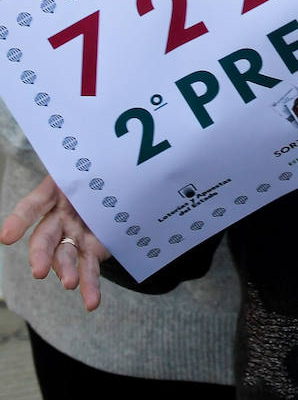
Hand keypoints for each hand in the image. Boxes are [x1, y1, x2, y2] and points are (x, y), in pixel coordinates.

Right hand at [0, 175, 108, 310]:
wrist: (119, 179)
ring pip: (65, 257)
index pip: (32, 206)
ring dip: (66, 272)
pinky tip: (91, 302)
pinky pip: (88, 268)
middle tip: (39, 271)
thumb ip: (99, 170)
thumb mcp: (97, 166)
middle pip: (44, 237)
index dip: (19, 220)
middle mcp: (59, 217)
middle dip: (41, 255)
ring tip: (70, 284)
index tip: (7, 237)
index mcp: (55, 193)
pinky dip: (90, 286)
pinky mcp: (92, 248)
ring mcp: (74, 234)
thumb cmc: (102, 169)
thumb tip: (116, 163)